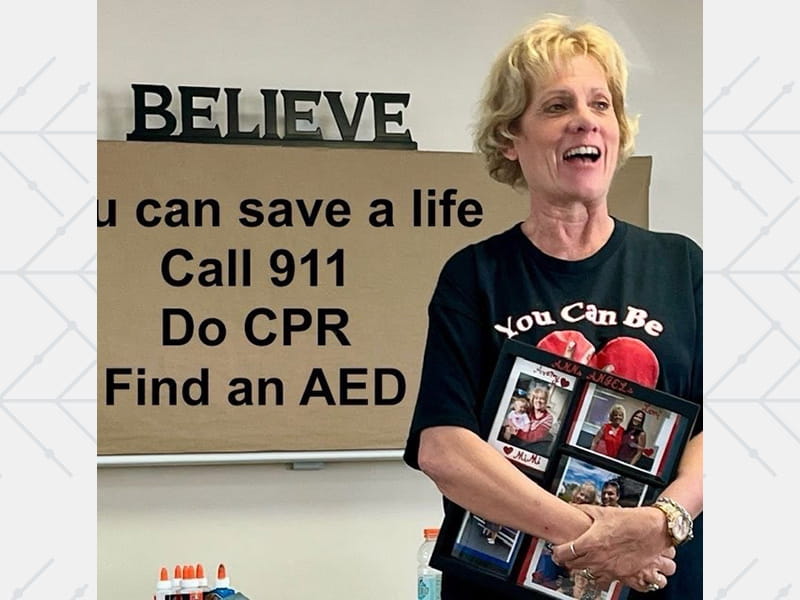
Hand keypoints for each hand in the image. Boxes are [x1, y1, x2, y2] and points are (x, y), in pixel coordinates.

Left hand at [551, 505, 673, 584]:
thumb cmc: (632, 520)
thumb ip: (585, 511)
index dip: (557, 552)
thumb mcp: (604, 512)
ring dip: (583, 569)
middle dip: (567, 561)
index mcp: (591, 542)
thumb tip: (573, 507)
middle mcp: (599, 559)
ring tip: (583, 562)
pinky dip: (600, 577)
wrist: (655, 529)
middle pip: (572, 566)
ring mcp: (610, 570)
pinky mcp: (623, 576)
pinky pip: (604, 583)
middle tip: (567, 555)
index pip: (564, 553)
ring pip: (587, 576)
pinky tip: (600, 570)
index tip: (556, 550)